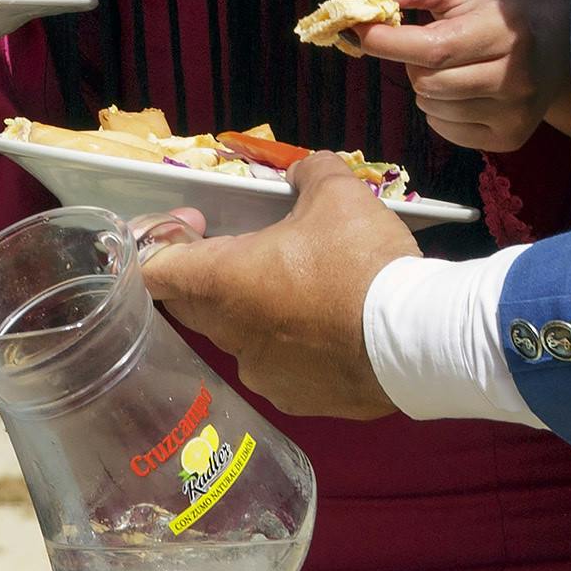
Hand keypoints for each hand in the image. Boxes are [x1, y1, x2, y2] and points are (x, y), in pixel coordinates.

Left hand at [138, 155, 417, 419]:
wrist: (419, 341)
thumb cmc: (363, 262)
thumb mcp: (338, 194)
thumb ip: (310, 173)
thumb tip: (304, 170)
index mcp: (221, 282)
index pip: (152, 270)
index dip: (161, 241)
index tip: (197, 222)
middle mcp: (230, 334)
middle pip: (190, 303)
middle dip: (209, 273)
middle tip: (246, 247)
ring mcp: (261, 374)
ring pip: (238, 336)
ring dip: (255, 311)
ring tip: (299, 287)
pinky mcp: (297, 400)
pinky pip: (278, 366)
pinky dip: (291, 346)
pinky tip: (327, 328)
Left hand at [349, 0, 570, 152]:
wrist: (563, 39)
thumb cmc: (500, 5)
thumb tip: (353, 3)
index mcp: (502, 31)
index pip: (431, 48)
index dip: (385, 41)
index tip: (358, 28)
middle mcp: (513, 77)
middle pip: (426, 82)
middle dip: (411, 61)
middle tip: (432, 42)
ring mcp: (514, 113)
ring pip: (431, 107)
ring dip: (425, 86)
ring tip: (453, 64)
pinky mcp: (510, 137)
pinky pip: (446, 129)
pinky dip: (440, 109)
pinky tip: (463, 88)